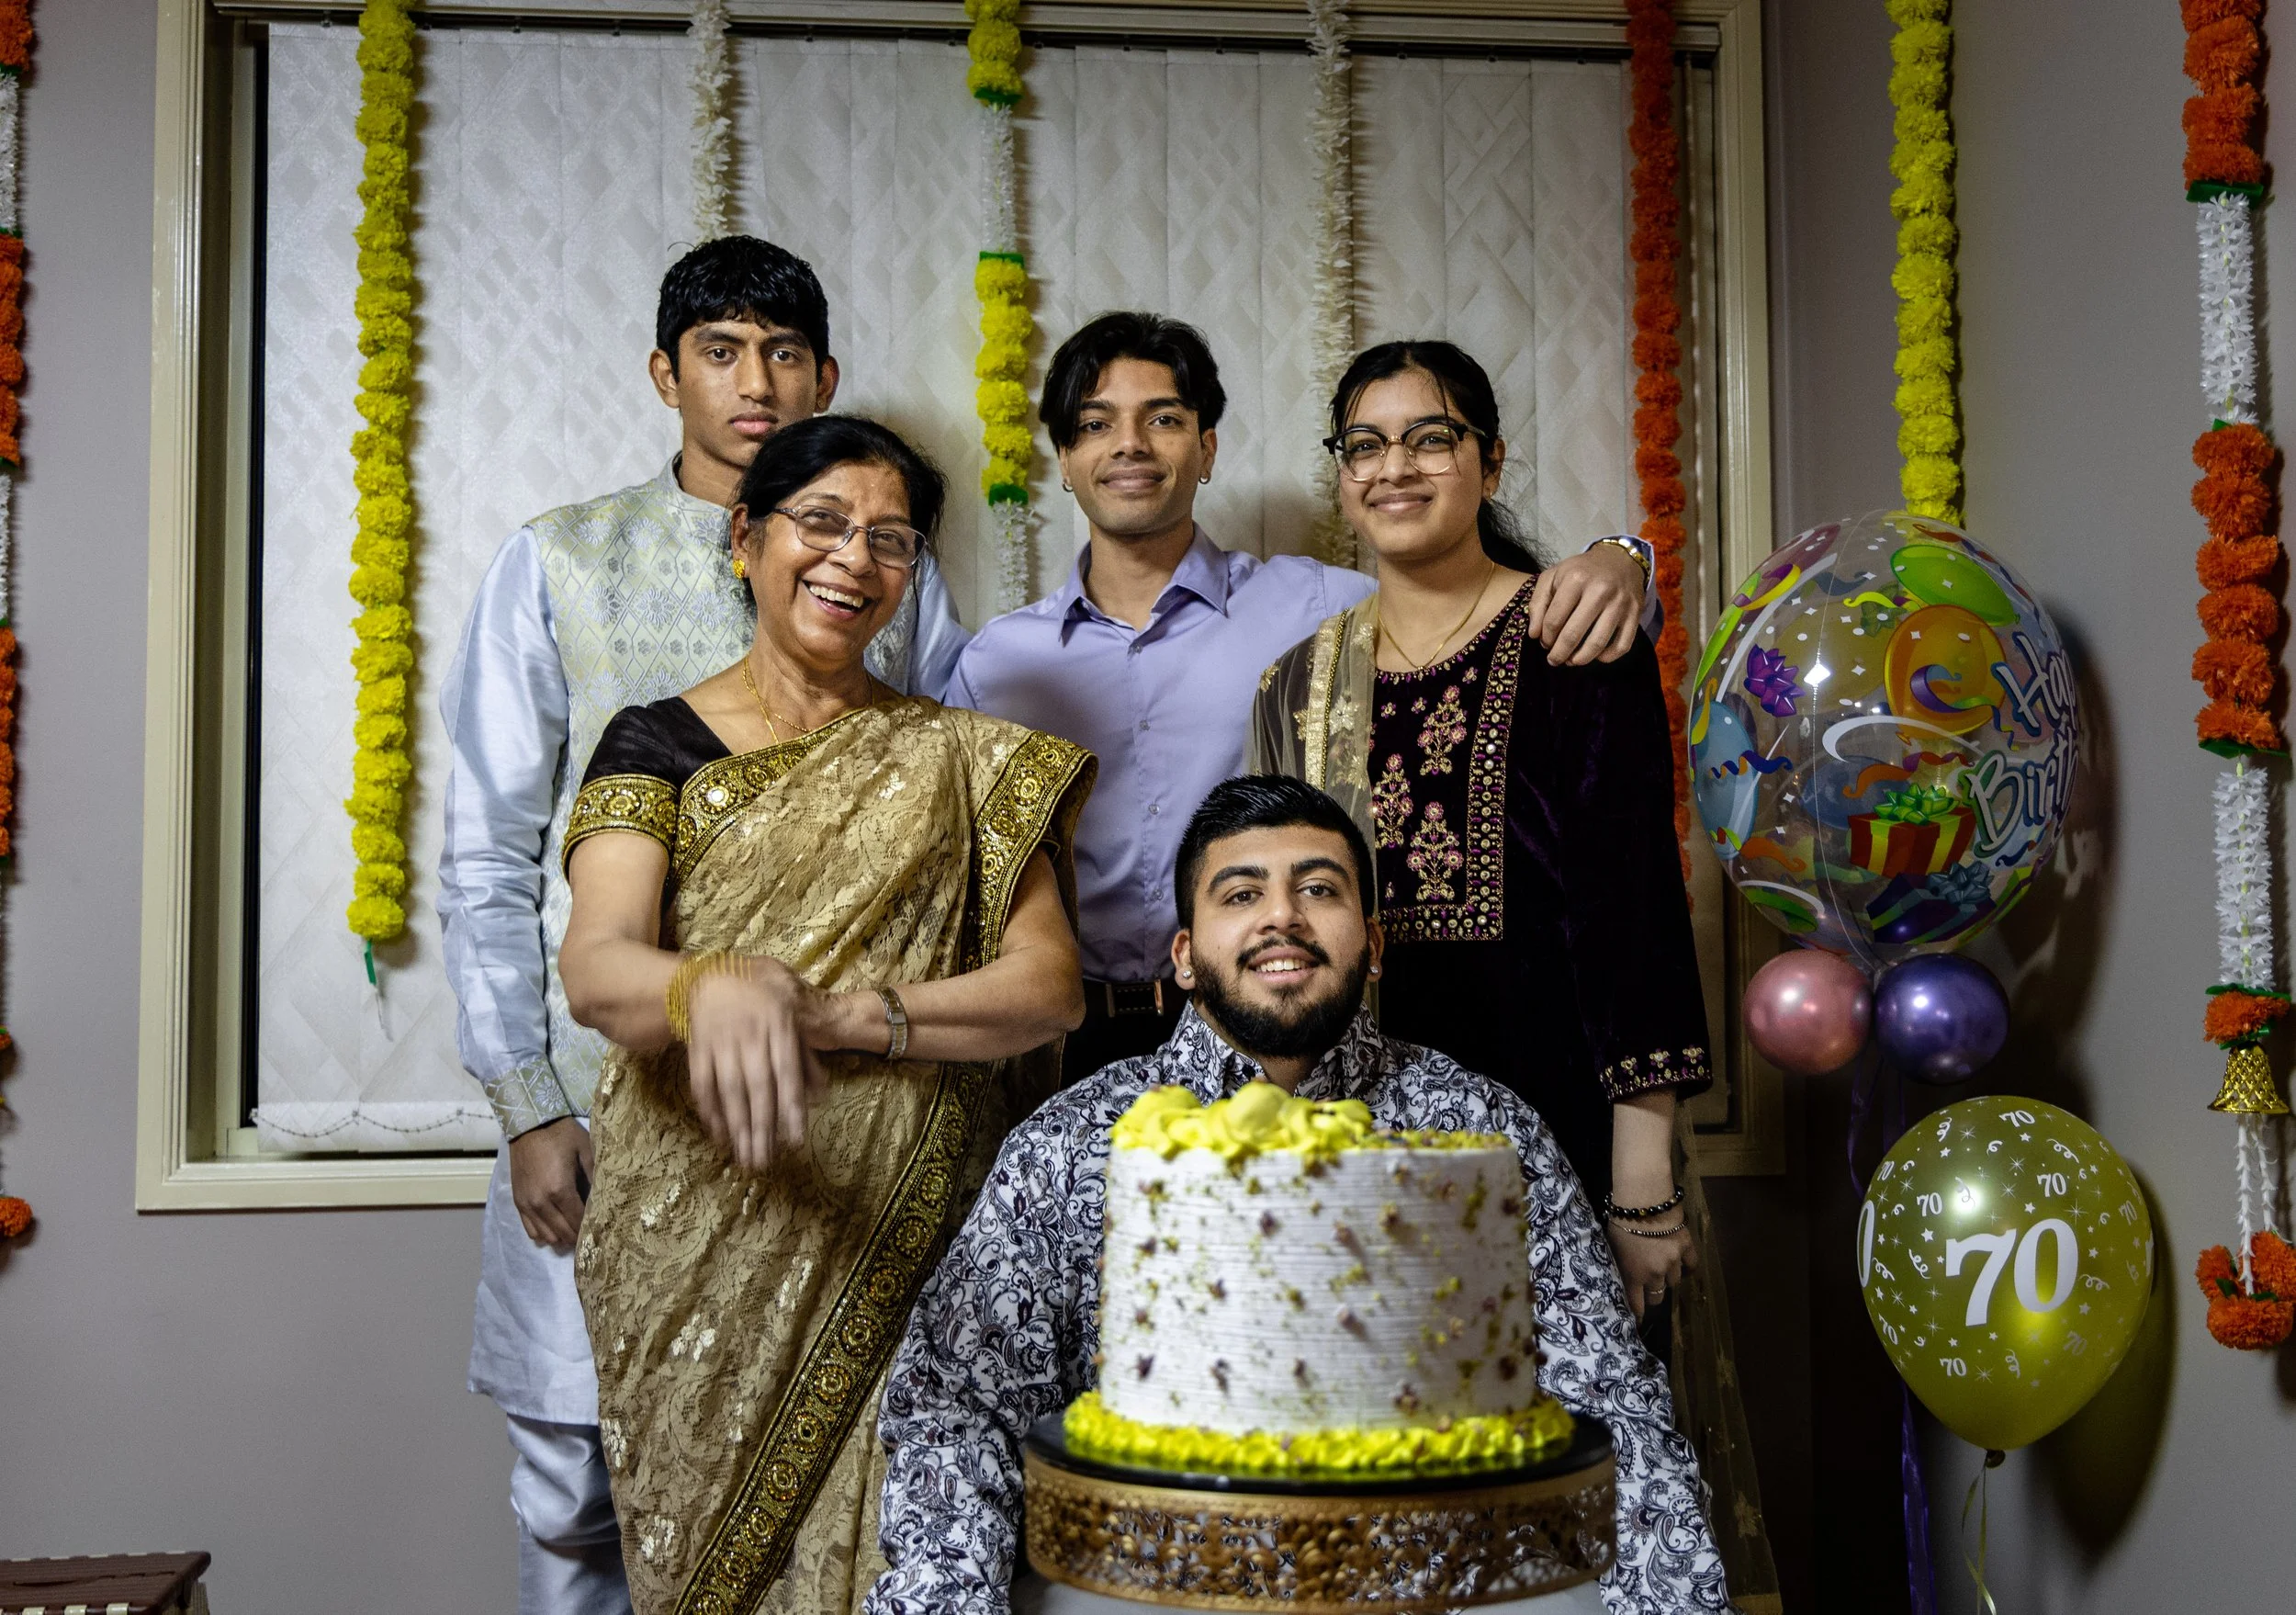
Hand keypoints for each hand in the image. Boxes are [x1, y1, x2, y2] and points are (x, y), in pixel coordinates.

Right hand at [507, 1117, 594, 1250]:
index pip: (578, 1221)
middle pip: (563, 1233)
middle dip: (578, 1236)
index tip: (601, 1229)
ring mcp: (527, 1204)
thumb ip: (595, 1177)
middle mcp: (541, 1202)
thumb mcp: (586, 1150)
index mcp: (560, 1189)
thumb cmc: (561, 1135)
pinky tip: (555, 1227)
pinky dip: (544, 1234)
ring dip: (562, 1237)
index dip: (591, 1229)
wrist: (529, 1125)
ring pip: (547, 1237)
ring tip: (574, 1229)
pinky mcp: (518, 1202)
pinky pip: (531, 1230)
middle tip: (591, 1232)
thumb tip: (605, 1200)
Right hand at [685, 955, 830, 1172]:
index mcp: (780, 1027)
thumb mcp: (790, 1020)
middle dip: (762, 1127)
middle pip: (758, 1087)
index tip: (795, 1140)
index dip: (791, 1107)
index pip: (788, 1073)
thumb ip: (805, 1059)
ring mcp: (721, 1041)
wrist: (711, 978)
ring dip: (737, 1126)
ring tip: (744, 1158)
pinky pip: (702, 1083)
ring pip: (730, 1089)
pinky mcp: (697, 1047)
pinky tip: (719, 1135)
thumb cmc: (760, 1002)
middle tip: (765, 1162)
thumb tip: (820, 1098)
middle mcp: (751, 1035)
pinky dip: (709, 1111)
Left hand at [1526, 543, 1644, 664]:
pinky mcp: (1635, 614)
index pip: (1554, 620)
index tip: (1544, 642)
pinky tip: (1595, 656)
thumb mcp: (1553, 576)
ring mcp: (1620, 603)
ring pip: (1597, 644)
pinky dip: (1607, 657)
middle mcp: (1600, 591)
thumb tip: (1534, 635)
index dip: (1545, 637)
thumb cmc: (1581, 571)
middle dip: (1559, 654)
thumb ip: (1538, 603)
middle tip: (1553, 660)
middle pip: (1573, 635)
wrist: (1619, 559)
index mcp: (1576, 579)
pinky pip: (1622, 645)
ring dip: (1580, 660)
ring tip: (1571, 661)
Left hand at [1607, 1211, 1697, 1321]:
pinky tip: (1683, 1265)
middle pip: (1658, 1296)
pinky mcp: (1687, 1247)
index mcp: (1633, 1274)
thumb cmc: (1620, 1219)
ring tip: (1662, 1268)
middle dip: (1652, 1295)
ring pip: (1674, 1281)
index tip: (1636, 1322)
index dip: (1637, 1315)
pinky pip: (1692, 1265)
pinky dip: (1688, 1267)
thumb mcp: (1612, 1247)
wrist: (1643, 1198)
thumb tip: (1624, 1280)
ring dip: (1668, 1277)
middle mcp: (1655, 1273)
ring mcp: (1673, 1262)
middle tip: (1649, 1288)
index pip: (1636, 1305)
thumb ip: (1620, 1266)